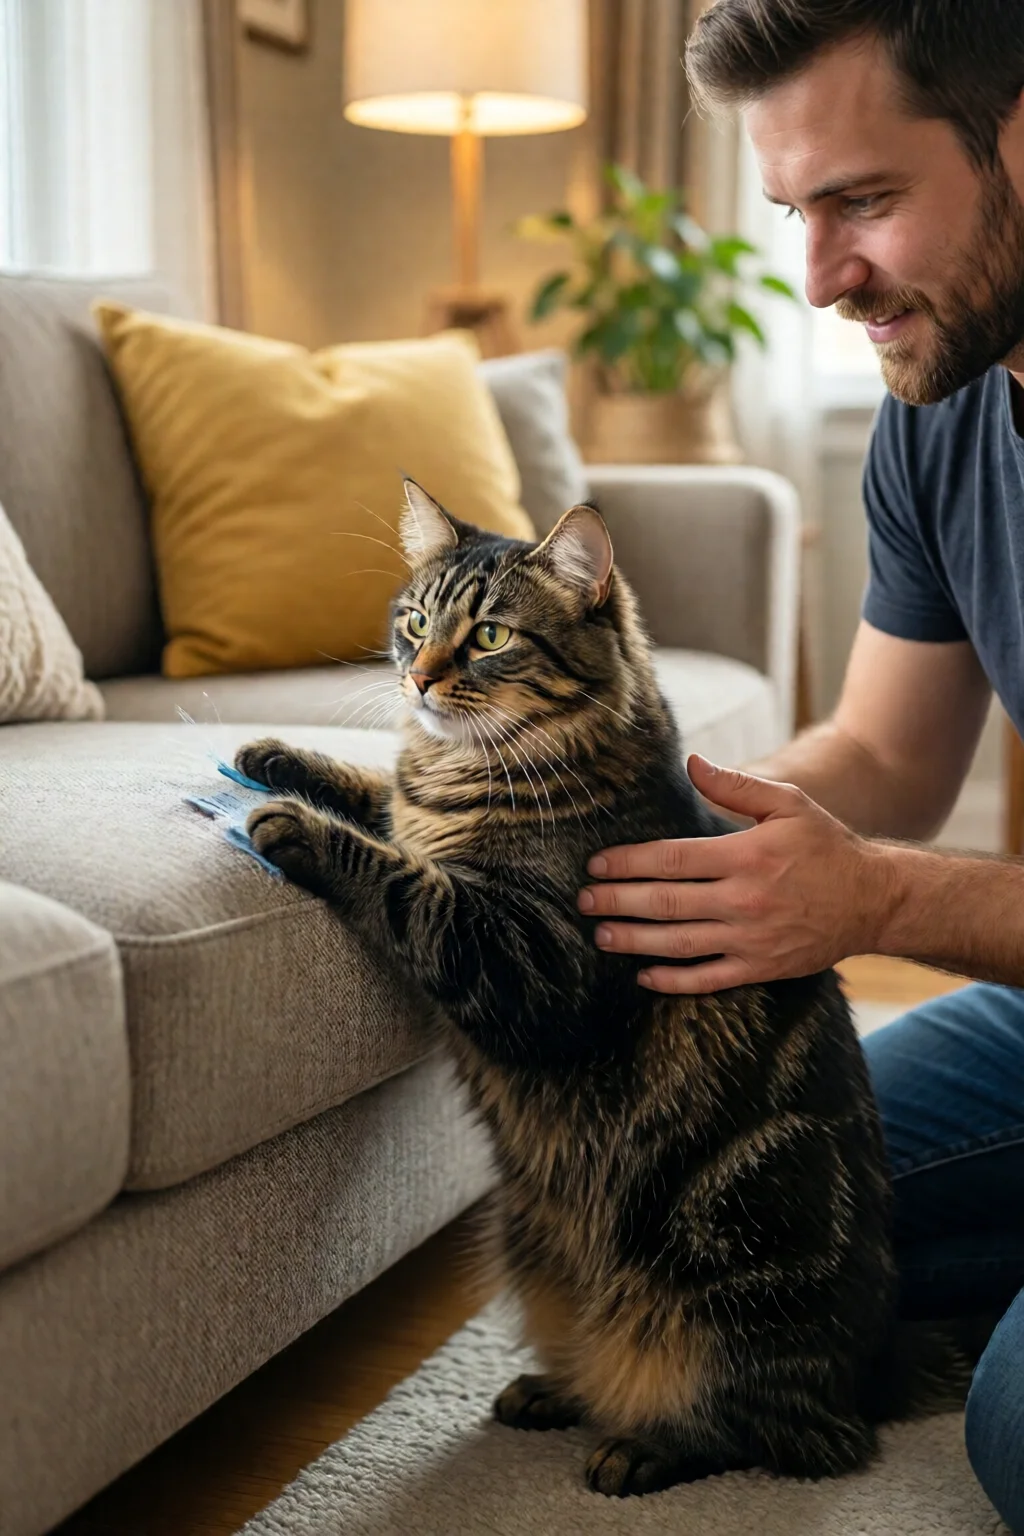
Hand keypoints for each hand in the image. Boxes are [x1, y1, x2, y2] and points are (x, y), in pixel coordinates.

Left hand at [578, 755, 898, 993]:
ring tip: (601, 936)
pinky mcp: (760, 967)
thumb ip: (735, 786)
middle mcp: (744, 899)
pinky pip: (708, 979)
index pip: (671, 859)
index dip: (627, 862)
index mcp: (746, 855)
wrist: (874, 900)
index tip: (596, 865)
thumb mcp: (788, 804)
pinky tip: (644, 976)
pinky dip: (673, 980)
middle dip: (617, 902)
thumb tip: (691, 763)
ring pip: (679, 943)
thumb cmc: (826, 846)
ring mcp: (751, 939)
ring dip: (634, 941)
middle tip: (583, 902)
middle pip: (665, 902)